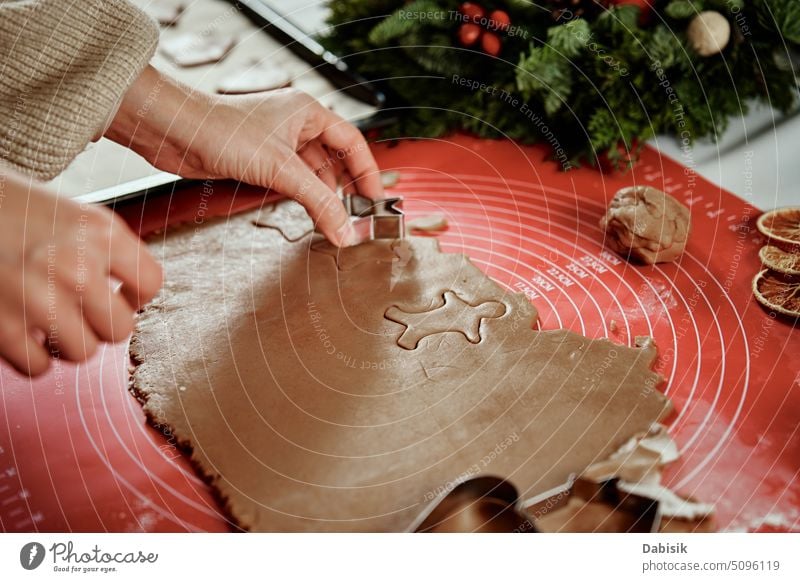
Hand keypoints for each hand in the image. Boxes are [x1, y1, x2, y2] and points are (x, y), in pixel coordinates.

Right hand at [0, 168, 161, 375]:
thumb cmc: (13, 211)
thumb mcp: (73, 216)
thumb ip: (108, 252)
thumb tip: (136, 298)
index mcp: (100, 232)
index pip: (151, 283)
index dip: (134, 295)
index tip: (117, 293)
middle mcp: (75, 264)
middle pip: (120, 328)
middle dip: (100, 324)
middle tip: (77, 310)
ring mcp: (37, 297)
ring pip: (83, 352)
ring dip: (66, 342)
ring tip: (46, 319)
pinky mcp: (2, 326)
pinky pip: (39, 366)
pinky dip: (29, 355)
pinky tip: (19, 329)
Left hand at [106, 66, 383, 246]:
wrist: (175, 132)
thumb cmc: (224, 132)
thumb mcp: (281, 170)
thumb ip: (318, 202)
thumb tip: (345, 232)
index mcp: (309, 113)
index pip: (353, 143)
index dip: (368, 172)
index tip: (375, 201)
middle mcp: (296, 125)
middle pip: (335, 160)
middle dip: (346, 189)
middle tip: (358, 218)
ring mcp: (277, 143)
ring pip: (313, 174)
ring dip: (323, 197)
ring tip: (335, 224)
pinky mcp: (259, 161)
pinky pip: (292, 182)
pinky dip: (302, 198)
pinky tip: (309, 216)